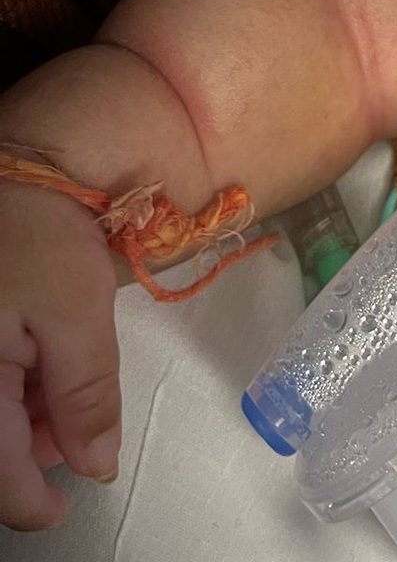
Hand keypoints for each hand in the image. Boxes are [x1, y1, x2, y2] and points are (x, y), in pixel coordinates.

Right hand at [0, 183, 119, 529]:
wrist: (18, 173)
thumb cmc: (39, 232)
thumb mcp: (74, 312)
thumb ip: (85, 395)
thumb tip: (97, 463)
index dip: (36, 502)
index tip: (69, 504)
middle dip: (40, 446)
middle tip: (85, 418)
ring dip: (32, 415)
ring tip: (70, 374)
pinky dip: (22, 385)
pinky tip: (47, 359)